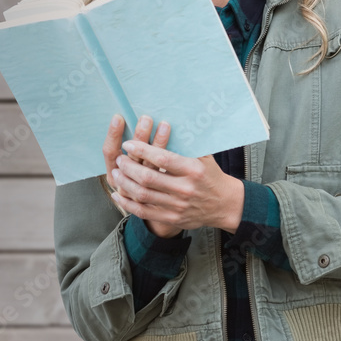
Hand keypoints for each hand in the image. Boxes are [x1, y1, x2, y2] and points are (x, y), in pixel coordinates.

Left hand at [103, 115, 244, 236]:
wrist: (224, 204)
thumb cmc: (210, 176)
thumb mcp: (204, 156)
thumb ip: (187, 143)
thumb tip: (167, 123)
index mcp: (193, 170)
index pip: (162, 158)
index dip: (142, 150)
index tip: (128, 144)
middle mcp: (185, 188)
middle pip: (148, 177)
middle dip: (129, 167)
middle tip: (119, 159)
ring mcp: (178, 205)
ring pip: (143, 195)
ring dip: (125, 183)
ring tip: (116, 173)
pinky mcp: (172, 218)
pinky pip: (144, 212)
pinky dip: (128, 203)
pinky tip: (119, 195)